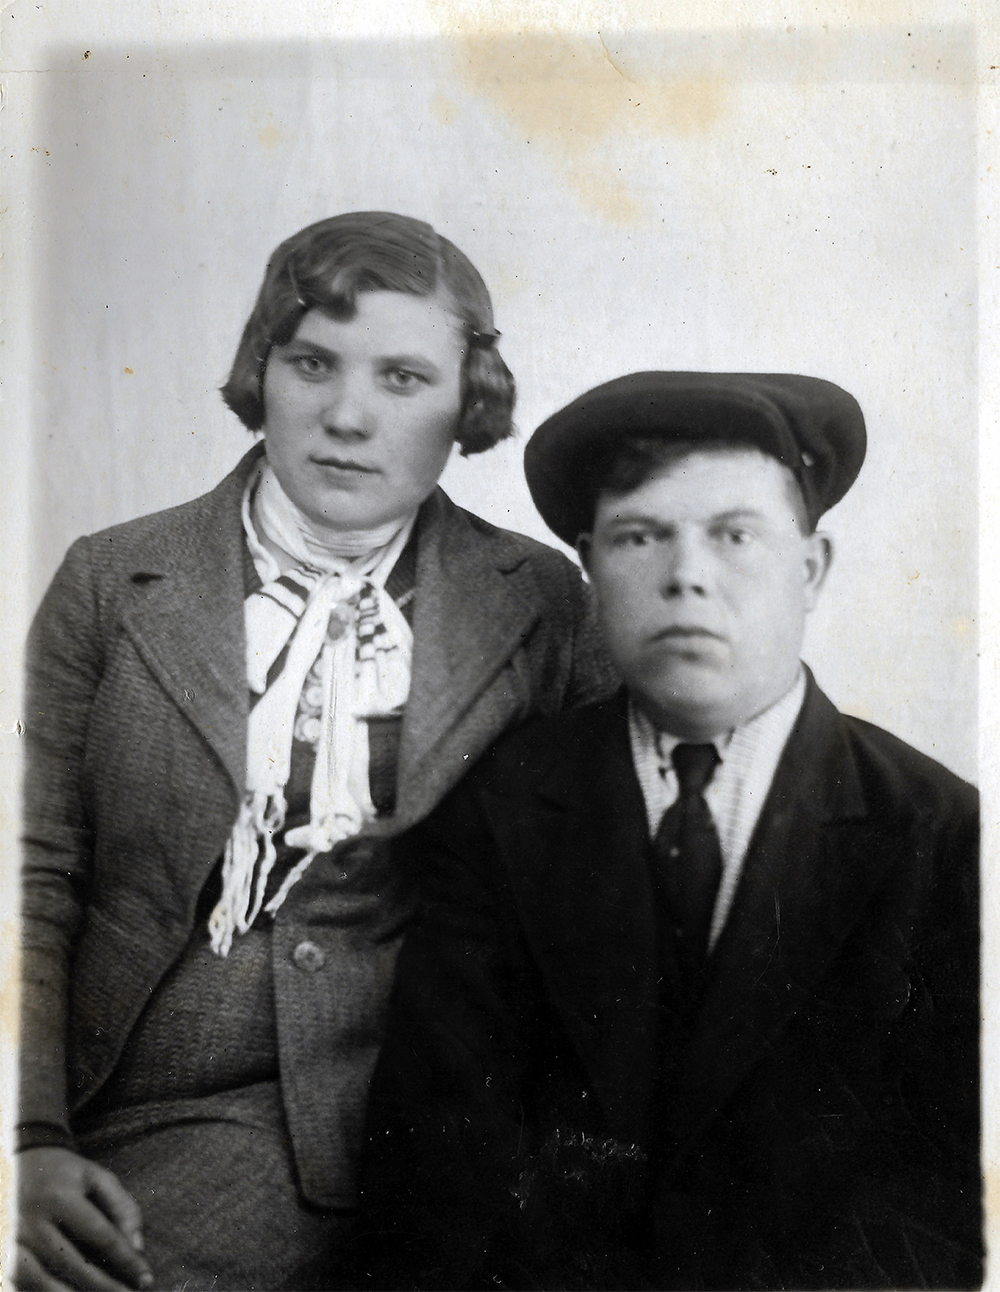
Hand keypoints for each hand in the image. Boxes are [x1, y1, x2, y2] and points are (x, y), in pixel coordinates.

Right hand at [16, 1147, 153, 1290]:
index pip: (101, 1236)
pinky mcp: (3, 1258)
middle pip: (73, 1265)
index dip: (126, 1260)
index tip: (146, 1278)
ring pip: (44, 1283)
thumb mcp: (97, 1177)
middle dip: (105, 1286)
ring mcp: (13, 1243)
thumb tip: (136, 1247)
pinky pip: (23, 1287)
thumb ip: (122, 1207)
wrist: (20, 1166)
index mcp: (61, 1198)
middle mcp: (33, 1223)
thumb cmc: (66, 1174)